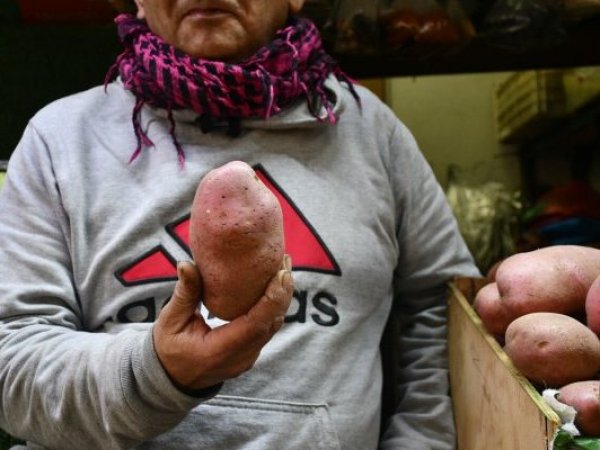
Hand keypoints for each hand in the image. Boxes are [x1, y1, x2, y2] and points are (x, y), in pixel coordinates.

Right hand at [153, 255, 292, 390]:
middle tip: (285, 261)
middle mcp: (240, 358)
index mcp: (218, 351)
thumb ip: (184, 293)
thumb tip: (186, 263)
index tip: (281, 274)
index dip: (272, 299)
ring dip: (281, 297)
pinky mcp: (251, 353)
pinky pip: (268, 328)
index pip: (255, 325)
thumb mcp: (170, 320)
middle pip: (271, 324)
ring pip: (273, 326)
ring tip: (283, 267)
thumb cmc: (168, 348)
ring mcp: (248, 358)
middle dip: (282, 291)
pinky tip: (274, 285)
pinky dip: (274, 306)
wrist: (172, 379)